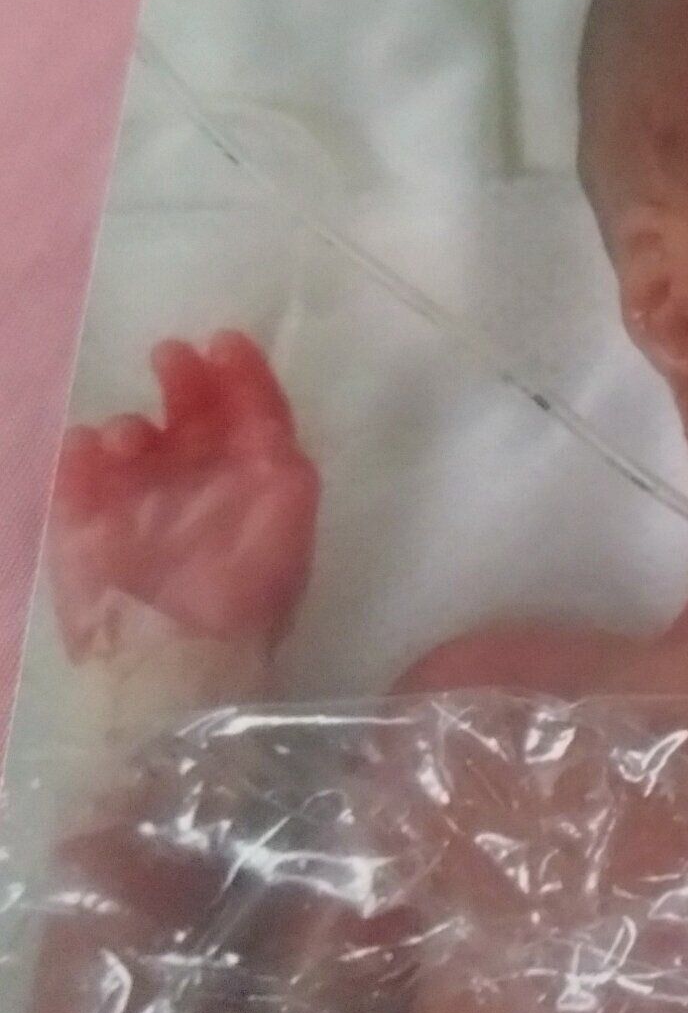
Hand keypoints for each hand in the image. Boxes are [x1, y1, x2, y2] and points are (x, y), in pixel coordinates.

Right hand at [50, 331, 318, 659]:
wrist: (184, 672)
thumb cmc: (246, 597)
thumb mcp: (286, 526)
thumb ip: (283, 470)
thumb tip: (263, 423)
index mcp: (253, 482)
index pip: (252, 416)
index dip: (242, 375)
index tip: (225, 340)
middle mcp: (199, 486)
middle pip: (191, 417)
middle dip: (183, 381)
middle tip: (170, 357)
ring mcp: (140, 508)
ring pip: (131, 444)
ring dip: (132, 428)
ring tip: (134, 437)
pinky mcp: (89, 536)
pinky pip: (77, 484)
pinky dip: (81, 462)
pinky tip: (91, 450)